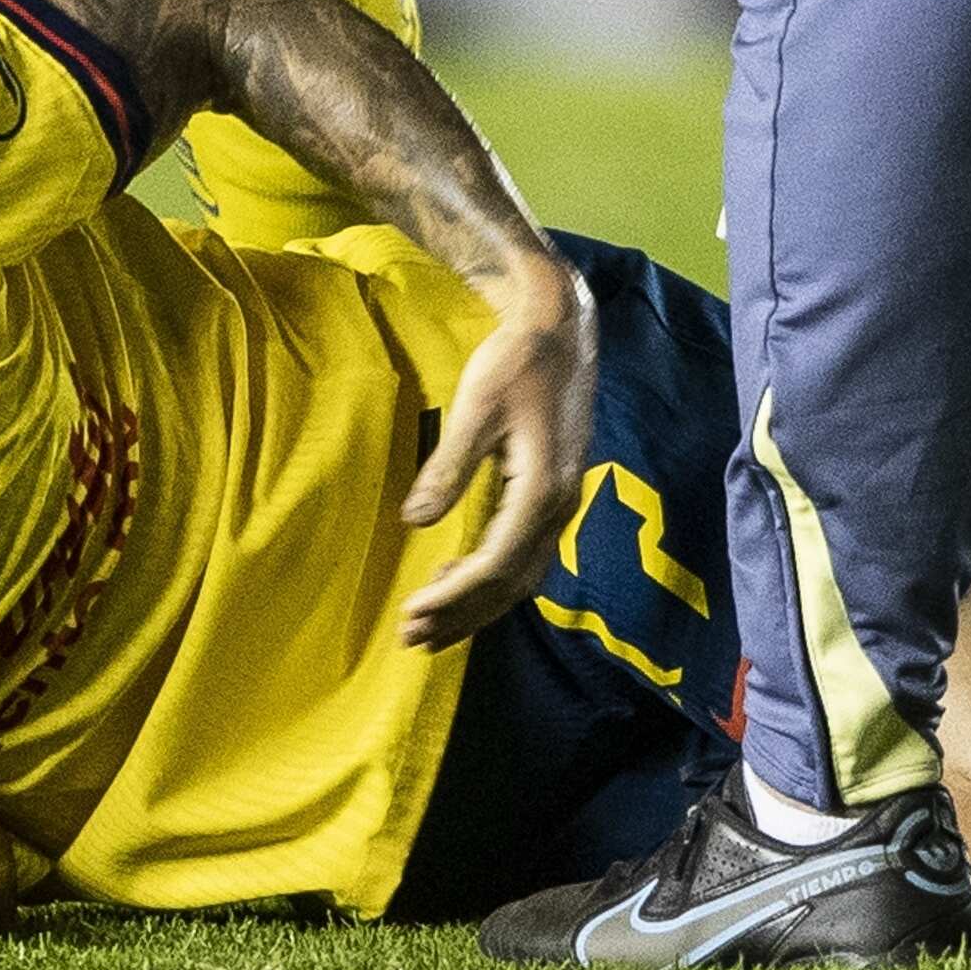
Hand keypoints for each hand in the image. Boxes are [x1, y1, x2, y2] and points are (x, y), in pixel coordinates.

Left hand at [399, 269, 597, 648]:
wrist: (560, 331)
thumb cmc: (516, 361)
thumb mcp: (477, 406)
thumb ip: (449, 466)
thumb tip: (415, 522)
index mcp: (544, 489)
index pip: (498, 563)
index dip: (455, 597)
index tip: (412, 614)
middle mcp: (560, 507)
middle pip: (511, 584)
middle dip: (461, 616)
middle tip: (410, 638)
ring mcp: (561, 506)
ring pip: (520, 578)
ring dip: (474, 607)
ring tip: (428, 630)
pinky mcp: (552, 499)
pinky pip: (523, 558)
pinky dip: (489, 583)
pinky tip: (453, 586)